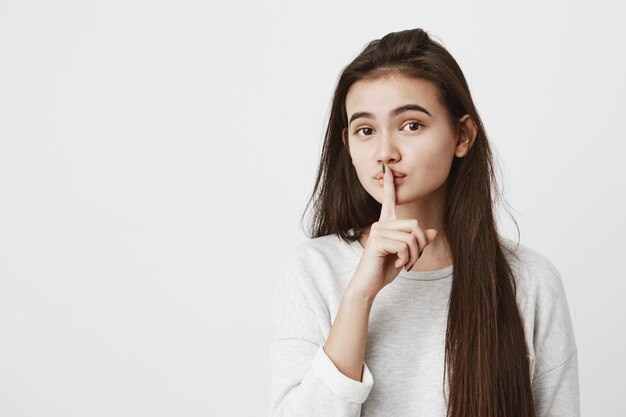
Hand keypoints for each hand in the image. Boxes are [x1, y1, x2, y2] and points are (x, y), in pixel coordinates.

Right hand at [349, 163, 437, 299]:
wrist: (368, 285)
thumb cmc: (384, 269)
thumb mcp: (406, 255)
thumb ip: (417, 242)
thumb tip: (432, 231)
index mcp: (386, 224)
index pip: (389, 201)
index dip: (389, 185)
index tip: (387, 169)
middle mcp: (381, 224)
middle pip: (414, 224)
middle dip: (420, 245)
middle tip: (413, 259)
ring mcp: (378, 231)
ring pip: (412, 236)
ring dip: (415, 254)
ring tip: (406, 264)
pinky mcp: (378, 241)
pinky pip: (405, 245)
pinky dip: (407, 258)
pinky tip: (399, 265)